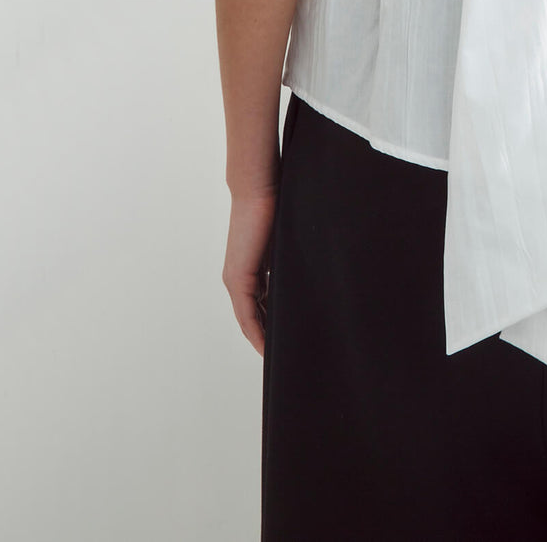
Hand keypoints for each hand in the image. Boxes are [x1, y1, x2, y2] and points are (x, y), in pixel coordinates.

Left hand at [223, 188, 278, 357]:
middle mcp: (239, 278)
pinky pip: (247, 314)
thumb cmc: (276, 206)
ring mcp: (236, 280)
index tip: (288, 340)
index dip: (272, 325)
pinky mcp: (238, 279)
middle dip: (269, 337)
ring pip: (250, 319)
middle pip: (255, 317)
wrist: (258, 189)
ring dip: (263, 338)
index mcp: (251, 270)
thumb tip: (311, 270)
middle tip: (287, 355)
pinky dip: (256, 332)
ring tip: (279, 356)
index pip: (261, 306)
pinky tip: (267, 346)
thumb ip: (290, 260)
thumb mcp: (286, 241)